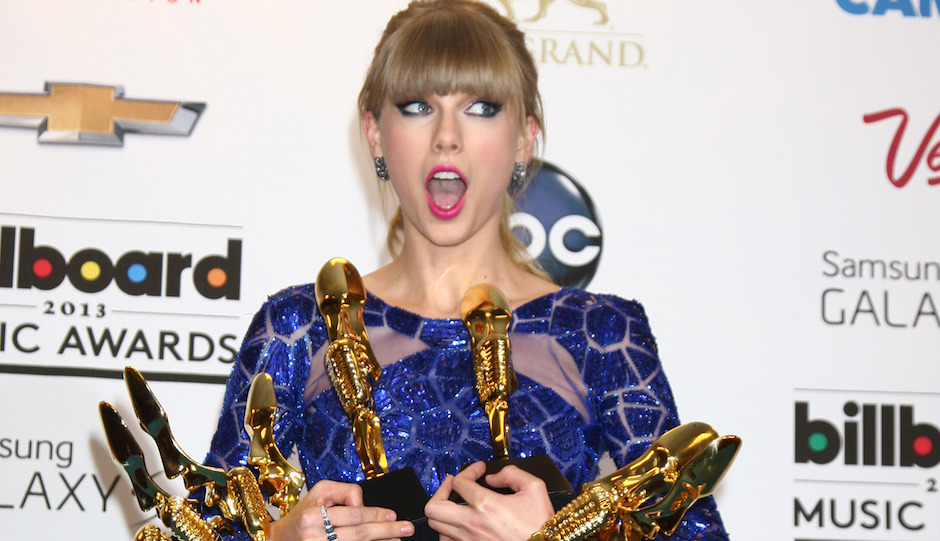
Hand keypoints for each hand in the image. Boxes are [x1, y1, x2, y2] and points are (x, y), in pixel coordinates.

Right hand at [268, 480, 414, 540]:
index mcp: (312, 516)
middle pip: (359, 534)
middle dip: (386, 531)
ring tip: (397, 540)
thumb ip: (345, 492)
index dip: (375, 515)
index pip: (353, 514)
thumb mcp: (319, 492)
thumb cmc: (302, 514)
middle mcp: (314, 537)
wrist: (279, 540)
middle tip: (405, 528)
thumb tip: (364, 504)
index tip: (392, 515)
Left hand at [424, 462, 554, 540]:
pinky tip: (457, 523)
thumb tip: (493, 477)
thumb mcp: (534, 488)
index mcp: (487, 505)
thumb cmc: (541, 523)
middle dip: (441, 490)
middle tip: (454, 484)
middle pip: (434, 507)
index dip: (468, 470)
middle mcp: (472, 524)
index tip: (479, 470)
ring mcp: (469, 540)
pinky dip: (446, 530)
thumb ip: (512, 473)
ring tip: (453, 502)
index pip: (459, 482)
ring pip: (436, 526)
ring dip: (442, 510)